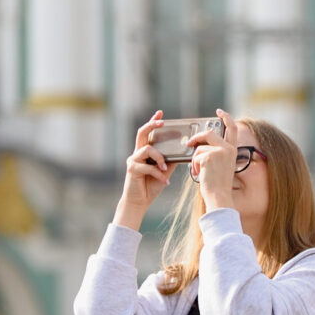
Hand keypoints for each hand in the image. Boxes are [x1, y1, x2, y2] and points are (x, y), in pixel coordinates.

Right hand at [114, 112, 175, 229]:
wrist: (139, 202)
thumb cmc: (151, 186)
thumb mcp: (164, 171)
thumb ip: (170, 161)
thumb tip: (182, 153)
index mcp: (144, 152)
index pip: (148, 133)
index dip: (153, 121)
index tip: (160, 112)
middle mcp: (137, 153)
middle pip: (142, 133)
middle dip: (152, 125)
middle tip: (162, 121)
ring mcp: (133, 160)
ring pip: (148, 149)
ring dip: (160, 158)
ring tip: (165, 169)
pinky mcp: (132, 169)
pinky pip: (148, 167)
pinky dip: (158, 174)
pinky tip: (165, 181)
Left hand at [189, 109, 239, 211]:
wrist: (219, 195)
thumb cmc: (218, 184)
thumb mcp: (221, 165)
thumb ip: (216, 152)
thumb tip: (200, 144)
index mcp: (233, 150)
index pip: (232, 128)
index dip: (226, 117)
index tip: (219, 112)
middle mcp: (228, 148)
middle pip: (208, 134)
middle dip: (196, 137)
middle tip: (189, 143)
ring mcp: (219, 151)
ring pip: (199, 148)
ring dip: (195, 159)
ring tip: (201, 171)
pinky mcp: (209, 156)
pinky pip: (195, 156)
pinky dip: (194, 166)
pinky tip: (200, 174)